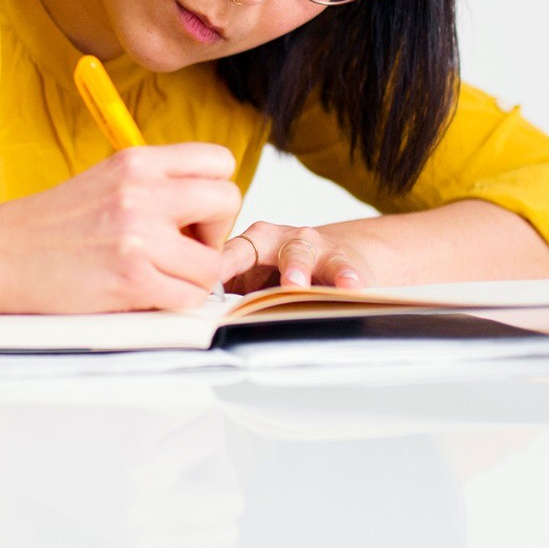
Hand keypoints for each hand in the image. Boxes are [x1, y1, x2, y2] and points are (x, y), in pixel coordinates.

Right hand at [0, 144, 243, 312]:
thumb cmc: (47, 227)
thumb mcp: (105, 182)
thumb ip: (155, 186)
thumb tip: (206, 210)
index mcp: (137, 161)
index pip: (218, 160)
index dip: (213, 192)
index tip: (191, 215)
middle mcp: (141, 191)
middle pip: (228, 200)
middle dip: (214, 232)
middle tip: (182, 248)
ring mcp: (137, 235)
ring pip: (212, 263)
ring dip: (192, 278)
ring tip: (157, 277)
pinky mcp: (131, 278)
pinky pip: (188, 298)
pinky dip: (172, 304)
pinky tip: (143, 295)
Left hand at [219, 221, 375, 292]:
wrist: (333, 259)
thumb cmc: (281, 270)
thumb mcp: (253, 276)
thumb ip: (228, 288)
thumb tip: (196, 307)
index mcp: (254, 242)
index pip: (236, 251)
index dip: (223, 265)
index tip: (207, 280)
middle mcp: (284, 240)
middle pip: (275, 250)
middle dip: (269, 265)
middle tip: (272, 284)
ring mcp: (315, 248)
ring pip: (307, 256)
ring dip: (302, 270)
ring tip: (299, 287)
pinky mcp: (342, 261)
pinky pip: (344, 269)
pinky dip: (347, 279)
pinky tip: (352, 288)